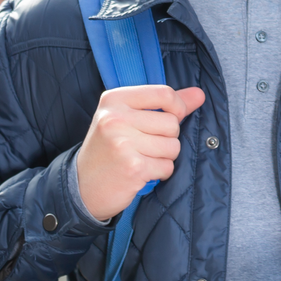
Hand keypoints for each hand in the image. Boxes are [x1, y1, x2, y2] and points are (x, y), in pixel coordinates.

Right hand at [75, 85, 206, 219]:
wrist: (81, 187)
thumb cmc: (109, 149)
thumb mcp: (127, 118)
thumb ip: (165, 104)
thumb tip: (199, 94)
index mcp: (114, 100)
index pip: (164, 93)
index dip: (178, 107)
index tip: (173, 117)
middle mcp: (115, 118)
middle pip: (172, 123)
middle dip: (167, 138)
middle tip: (144, 145)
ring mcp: (123, 143)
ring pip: (173, 146)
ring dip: (164, 156)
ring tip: (141, 158)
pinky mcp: (133, 167)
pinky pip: (168, 166)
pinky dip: (160, 172)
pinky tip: (141, 171)